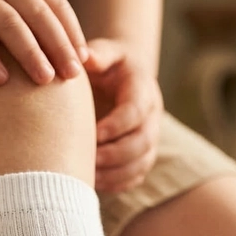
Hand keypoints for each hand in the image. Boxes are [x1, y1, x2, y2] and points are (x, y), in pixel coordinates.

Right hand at [0, 0, 87, 85]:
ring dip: (29, 53)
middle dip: (57, 45)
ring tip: (44, 80)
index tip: (83, 61)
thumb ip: (34, 14)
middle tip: (72, 76)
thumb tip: (70, 54)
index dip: (71, 31)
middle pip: (37, 14)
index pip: (54, 3)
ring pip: (8, 24)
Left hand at [84, 39, 162, 193]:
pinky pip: (135, 176)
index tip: (93, 134)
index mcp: (143, 89)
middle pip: (142, 143)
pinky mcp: (142, 156)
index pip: (135, 112)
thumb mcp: (105, 51)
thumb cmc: (108, 65)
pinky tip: (94, 183)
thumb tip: (83, 57)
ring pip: (141, 164)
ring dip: (116, 173)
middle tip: (90, 159)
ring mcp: (150, 139)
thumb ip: (97, 53)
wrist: (123, 78)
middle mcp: (152, 117)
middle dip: (116, 154)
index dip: (116, 126)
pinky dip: (116, 184)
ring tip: (89, 176)